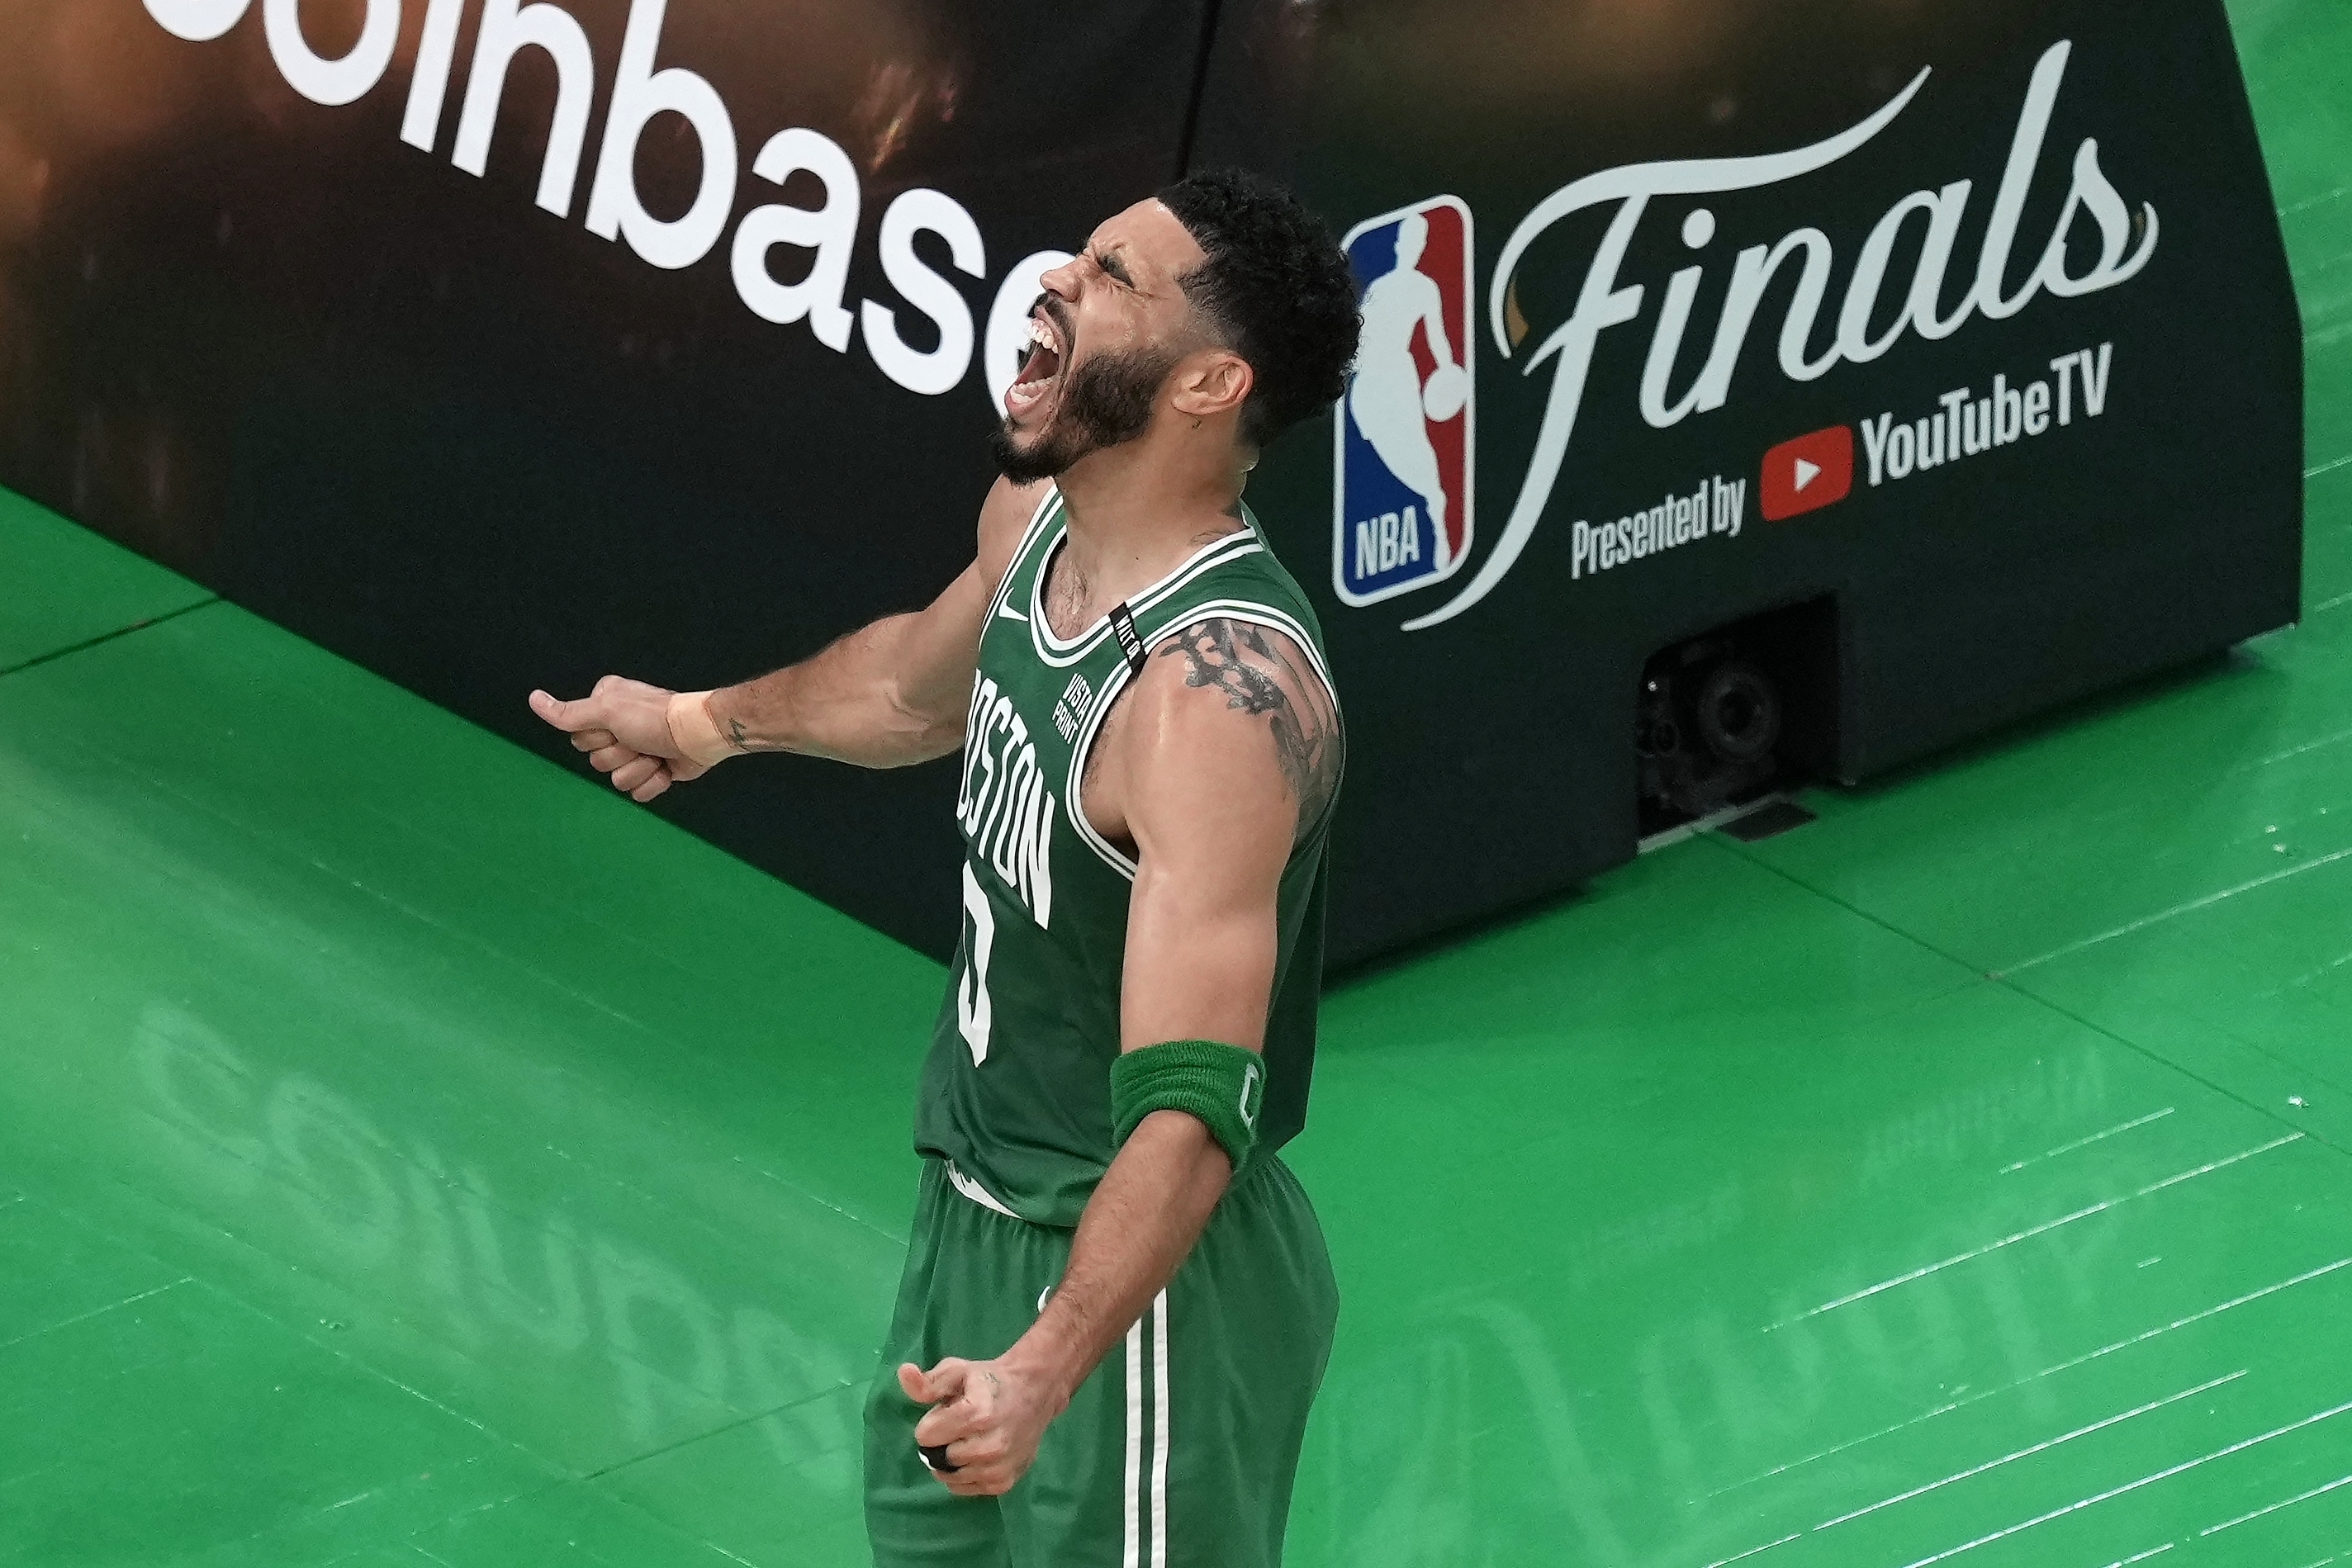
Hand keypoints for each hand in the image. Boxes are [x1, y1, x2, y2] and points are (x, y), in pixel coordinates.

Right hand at [529, 675, 710, 802]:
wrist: (698, 735)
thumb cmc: (654, 717)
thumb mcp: (607, 710)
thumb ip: (569, 713)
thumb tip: (533, 699)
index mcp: (603, 708)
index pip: (578, 739)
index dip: (598, 739)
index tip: (618, 727)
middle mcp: (617, 728)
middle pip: (597, 761)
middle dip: (621, 755)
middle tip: (640, 741)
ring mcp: (636, 752)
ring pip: (617, 780)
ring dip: (639, 769)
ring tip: (656, 754)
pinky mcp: (653, 772)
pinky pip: (638, 793)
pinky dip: (654, 783)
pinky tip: (666, 768)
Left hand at [898, 1355, 1067, 1495]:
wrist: (1034, 1391)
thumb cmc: (990, 1381)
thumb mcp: (957, 1372)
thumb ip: (928, 1382)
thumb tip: (904, 1373)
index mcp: (977, 1414)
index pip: (925, 1435)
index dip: (933, 1421)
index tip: (950, 1411)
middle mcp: (990, 1446)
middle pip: (938, 1457)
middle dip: (942, 1441)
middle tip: (961, 1425)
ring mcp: (998, 1468)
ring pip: (949, 1476)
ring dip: (952, 1461)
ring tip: (971, 1439)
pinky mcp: (1004, 1483)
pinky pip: (964, 1488)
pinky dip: (964, 1474)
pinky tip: (977, 1455)